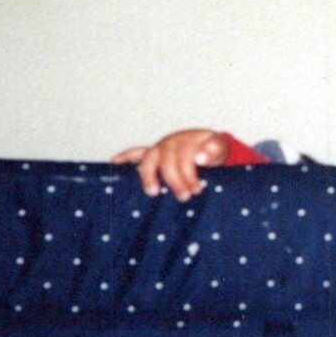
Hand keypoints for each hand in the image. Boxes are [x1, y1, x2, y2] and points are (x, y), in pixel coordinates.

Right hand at [111, 128, 228, 200]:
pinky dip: (125, 157)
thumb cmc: (212, 151)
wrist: (209, 146)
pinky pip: (136, 153)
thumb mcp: (220, 148)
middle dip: (175, 180)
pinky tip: (114, 163)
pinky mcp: (153, 153)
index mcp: (188, 140)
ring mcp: (160, 147)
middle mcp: (171, 142)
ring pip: (149, 159)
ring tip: (153, 192)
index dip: (189, 174)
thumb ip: (213, 150)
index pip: (185, 156)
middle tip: (185, 196)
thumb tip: (200, 157)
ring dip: (149, 176)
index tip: (197, 189)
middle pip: (167, 160)